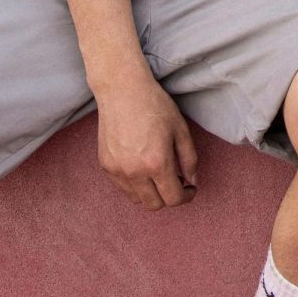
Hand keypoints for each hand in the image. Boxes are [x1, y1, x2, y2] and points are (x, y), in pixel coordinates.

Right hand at [93, 74, 198, 210]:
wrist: (122, 91)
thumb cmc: (155, 106)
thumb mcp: (181, 130)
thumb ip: (190, 160)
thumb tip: (192, 182)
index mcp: (157, 163)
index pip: (173, 199)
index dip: (186, 196)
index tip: (190, 188)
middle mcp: (134, 172)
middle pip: (154, 205)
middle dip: (169, 197)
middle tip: (176, 180)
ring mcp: (117, 171)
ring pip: (137, 199)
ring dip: (151, 193)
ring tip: (159, 173)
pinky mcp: (105, 166)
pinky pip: (123, 187)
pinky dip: (135, 185)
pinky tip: (143, 166)